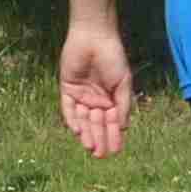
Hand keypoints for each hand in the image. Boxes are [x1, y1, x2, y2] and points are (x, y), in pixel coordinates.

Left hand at [60, 22, 132, 156]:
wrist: (95, 36)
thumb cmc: (113, 57)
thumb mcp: (122, 83)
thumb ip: (122, 105)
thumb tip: (122, 128)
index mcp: (111, 99)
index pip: (112, 123)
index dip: (113, 137)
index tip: (115, 151)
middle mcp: (96, 100)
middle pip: (96, 125)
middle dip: (99, 139)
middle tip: (100, 155)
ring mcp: (81, 95)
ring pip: (83, 120)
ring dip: (86, 133)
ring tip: (90, 147)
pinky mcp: (67, 89)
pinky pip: (68, 109)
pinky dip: (72, 120)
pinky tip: (78, 131)